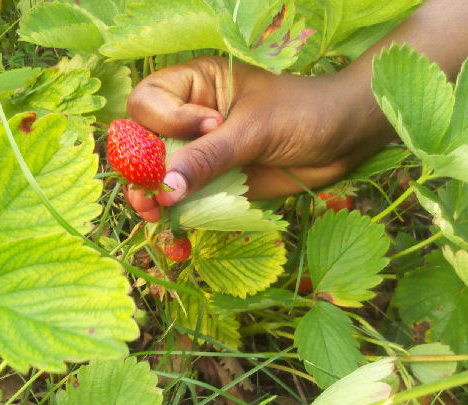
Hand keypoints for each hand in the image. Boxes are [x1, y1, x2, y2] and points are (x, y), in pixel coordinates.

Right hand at [124, 56, 390, 221]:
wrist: (344, 141)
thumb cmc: (304, 113)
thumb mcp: (256, 130)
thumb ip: (210, 157)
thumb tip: (165, 187)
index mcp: (193, 86)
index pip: (148, 101)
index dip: (164, 120)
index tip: (207, 127)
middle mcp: (187, 120)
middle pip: (141, 145)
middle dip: (140, 171)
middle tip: (149, 195)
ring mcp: (198, 155)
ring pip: (157, 179)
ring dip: (150, 200)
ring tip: (154, 215)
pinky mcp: (211, 185)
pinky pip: (183, 203)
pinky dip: (176, 221)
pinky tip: (175, 239)